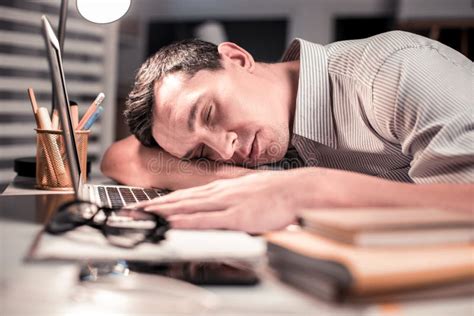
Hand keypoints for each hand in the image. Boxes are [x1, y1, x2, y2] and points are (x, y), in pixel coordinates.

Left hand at [135, 171, 311, 232]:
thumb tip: (219, 207)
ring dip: (164, 211)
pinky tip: (173, 222)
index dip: (165, 200)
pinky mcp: (236, 215)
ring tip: (144, 215)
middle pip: (181, 198)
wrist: (297, 189)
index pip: (187, 194)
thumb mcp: (248, 190)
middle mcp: (219, 193)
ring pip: (188, 207)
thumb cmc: (277, 191)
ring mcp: (226, 203)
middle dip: (156, 205)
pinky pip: (206, 219)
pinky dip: (186, 220)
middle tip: (134, 209)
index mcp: (222, 188)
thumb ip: (230, 199)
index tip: (148, 204)